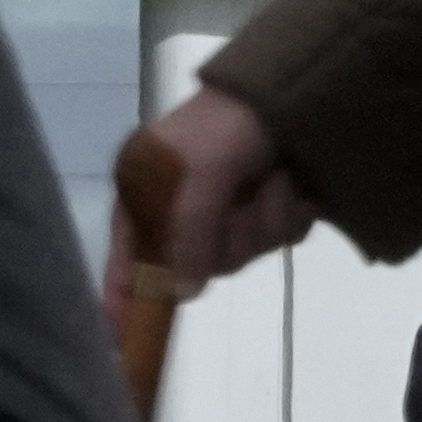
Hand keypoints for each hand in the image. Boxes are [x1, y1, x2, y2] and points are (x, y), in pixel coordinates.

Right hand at [110, 88, 311, 337]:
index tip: (120, 336)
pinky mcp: (267, 209)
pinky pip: (276, 239)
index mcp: (146, 191)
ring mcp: (227, 210)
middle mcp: (181, 206)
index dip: (123, 296)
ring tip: (270, 179)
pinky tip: (291, 182)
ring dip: (262, 220)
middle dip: (226, 238)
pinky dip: (287, 214)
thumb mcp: (199, 170)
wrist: (300, 85)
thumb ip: (188, 232)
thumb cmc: (230, 121)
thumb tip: (181, 293)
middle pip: (194, 266)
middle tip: (238, 204)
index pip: (126, 257)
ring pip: (241, 254)